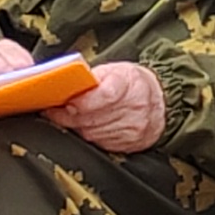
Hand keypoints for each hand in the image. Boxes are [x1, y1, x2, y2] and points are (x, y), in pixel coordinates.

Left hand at [50, 60, 169, 153]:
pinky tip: (86, 126)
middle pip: (94, 117)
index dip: (82, 102)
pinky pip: (101, 143)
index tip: (65, 103)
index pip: (105, 95)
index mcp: (130, 84)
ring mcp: (134, 128)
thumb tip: (66, 85)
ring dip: (77, 126)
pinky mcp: (131, 143)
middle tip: (53, 111)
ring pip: (94, 133)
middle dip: (69, 116)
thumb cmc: (132, 83)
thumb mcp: (115, 70)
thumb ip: (92, 77)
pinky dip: (89, 135)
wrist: (161, 101)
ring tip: (67, 117)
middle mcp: (135, 108)